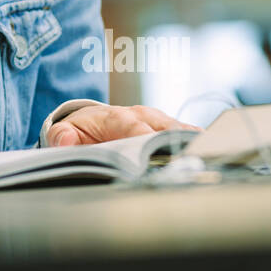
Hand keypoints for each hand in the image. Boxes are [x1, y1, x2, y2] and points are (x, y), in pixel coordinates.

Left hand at [46, 104, 199, 146]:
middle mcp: (141, 115)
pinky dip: (195, 142)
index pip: (132, 126)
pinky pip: (184, 134)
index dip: (143, 138)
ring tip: (207, 153)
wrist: (90, 122)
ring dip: (190, 141)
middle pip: (162, 126)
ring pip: (177, 129)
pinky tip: (209, 151)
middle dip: (175, 140)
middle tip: (189, 155)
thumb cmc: (79, 130)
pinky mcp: (167, 129)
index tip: (152, 152)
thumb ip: (61, 136)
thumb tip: (65, 139)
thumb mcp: (64, 131)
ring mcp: (156, 121)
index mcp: (116, 116)